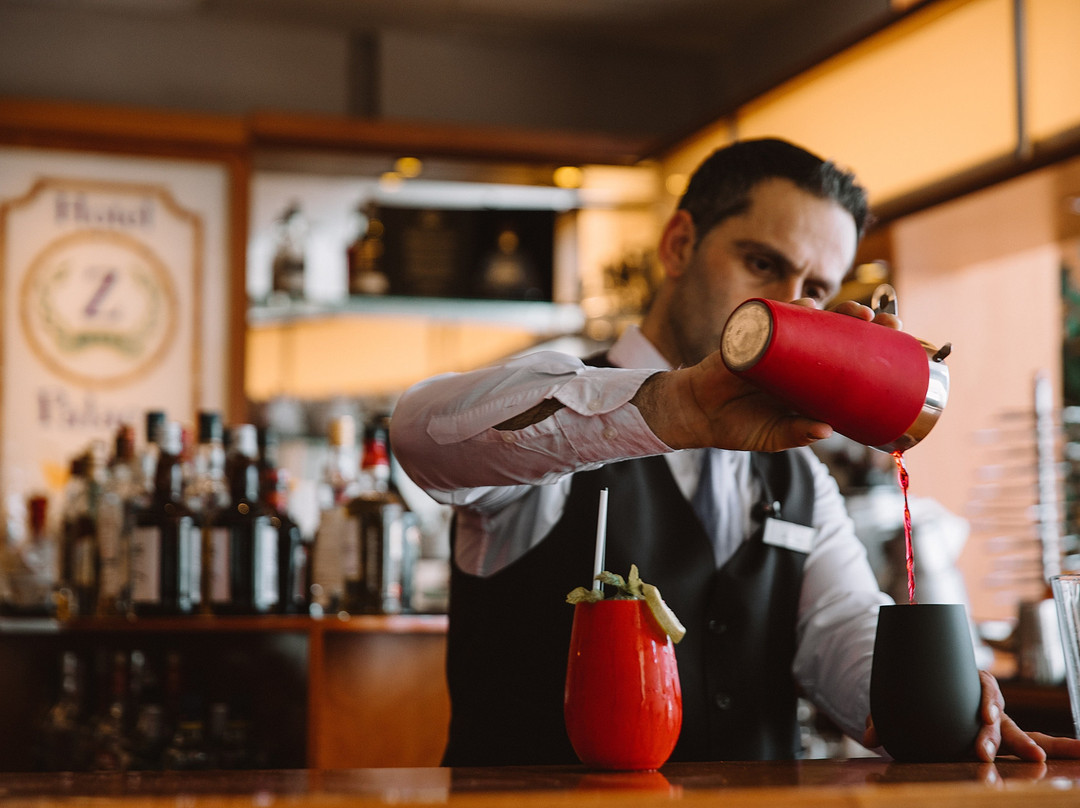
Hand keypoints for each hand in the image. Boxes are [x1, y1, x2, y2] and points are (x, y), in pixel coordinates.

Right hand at [631, 297, 902, 452]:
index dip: (872, 348)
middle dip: (863, 322)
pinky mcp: (749, 339)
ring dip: (835, 312)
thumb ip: (797, 435)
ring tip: (855, 312)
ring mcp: (774, 344)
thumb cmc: (739, 425)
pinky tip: (809, 305)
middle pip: (835, 331)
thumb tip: (826, 430)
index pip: (847, 357)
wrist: (696, 415)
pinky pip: (771, 318)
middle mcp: (796, 357)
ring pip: (810, 321)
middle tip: (884, 321)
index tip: (897, 341)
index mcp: (809, 379)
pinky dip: (789, 309)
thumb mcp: (773, 436)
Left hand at [863, 670, 1079, 760]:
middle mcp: (987, 703)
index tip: (984, 715)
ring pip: (1017, 733)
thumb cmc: (920, 695)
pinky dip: (1042, 750)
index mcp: (969, 684)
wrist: (933, 693)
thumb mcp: (900, 702)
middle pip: (998, 718)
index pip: (983, 687)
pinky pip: (1023, 745)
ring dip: (1028, 746)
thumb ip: (884, 718)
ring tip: (1038, 761)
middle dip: (995, 735)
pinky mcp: (996, 738)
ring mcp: (995, 722)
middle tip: (985, 752)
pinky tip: (1057, 759)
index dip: (985, 701)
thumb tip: (870, 736)